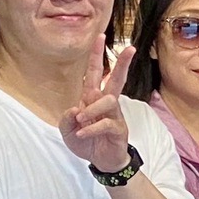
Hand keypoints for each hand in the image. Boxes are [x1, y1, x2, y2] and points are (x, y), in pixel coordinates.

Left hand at [63, 44, 138, 173]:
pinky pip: (105, 123)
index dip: (97, 55)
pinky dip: (91, 129)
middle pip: (116, 79)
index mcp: (92, 98)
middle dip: (122, 63)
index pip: (95, 73)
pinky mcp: (118, 129)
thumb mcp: (67, 130)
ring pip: (108, 100)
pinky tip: (83, 134)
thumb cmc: (85, 141)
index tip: (100, 36)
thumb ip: (67, 118)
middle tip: (130, 48)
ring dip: (92, 109)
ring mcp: (114, 115)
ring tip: (81, 121)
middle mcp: (105, 103)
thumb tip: (75, 109)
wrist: (101, 161)